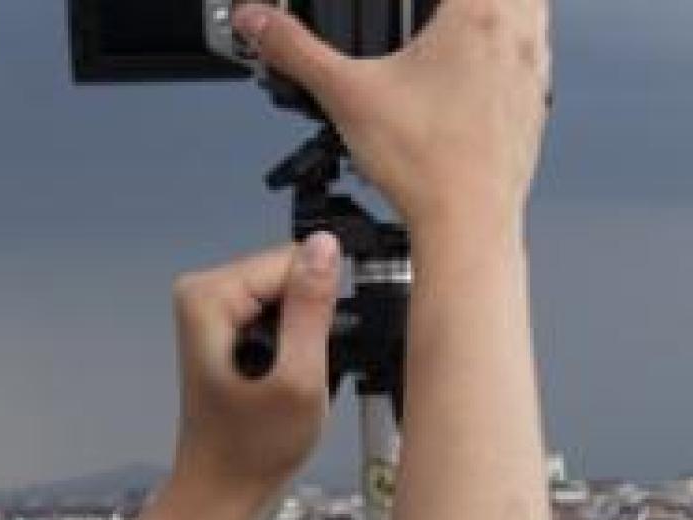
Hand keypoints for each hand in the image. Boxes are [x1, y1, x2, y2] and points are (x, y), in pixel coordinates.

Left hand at [168, 234, 340, 514]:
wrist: (222, 492)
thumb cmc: (253, 451)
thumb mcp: (299, 380)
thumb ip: (313, 309)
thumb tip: (327, 246)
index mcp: (210, 296)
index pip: (295, 260)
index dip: (320, 307)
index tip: (313, 354)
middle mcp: (203, 295)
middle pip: (291, 275)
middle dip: (310, 323)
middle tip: (299, 376)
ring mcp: (213, 313)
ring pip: (291, 298)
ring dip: (304, 340)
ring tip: (289, 382)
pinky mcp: (227, 331)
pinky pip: (280, 318)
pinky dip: (294, 349)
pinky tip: (283, 382)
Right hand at [233, 0, 549, 242]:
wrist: (469, 226)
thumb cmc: (427, 168)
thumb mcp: (346, 97)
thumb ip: (295, 50)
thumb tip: (256, 20)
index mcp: (477, 13)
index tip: (411, 1)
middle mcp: (516, 35)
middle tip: (433, 12)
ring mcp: (533, 73)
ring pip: (533, 11)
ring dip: (502, 9)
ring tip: (455, 29)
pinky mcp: (535, 109)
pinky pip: (534, 62)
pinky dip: (511, 55)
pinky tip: (475, 78)